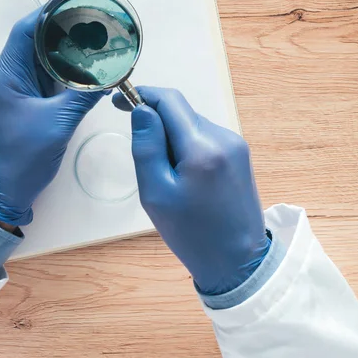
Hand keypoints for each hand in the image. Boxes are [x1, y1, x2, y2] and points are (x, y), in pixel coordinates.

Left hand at [0, 9, 104, 225]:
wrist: (5, 192)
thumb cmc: (23, 158)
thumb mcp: (58, 124)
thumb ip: (84, 95)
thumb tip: (111, 76)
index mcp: (7, 76)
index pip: (26, 31)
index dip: (49, 11)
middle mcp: (9, 77)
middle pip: (34, 40)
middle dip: (61, 25)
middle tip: (90, 15)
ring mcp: (17, 90)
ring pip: (41, 57)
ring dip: (63, 46)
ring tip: (91, 33)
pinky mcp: (27, 102)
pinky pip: (46, 76)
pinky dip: (64, 68)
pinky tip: (84, 64)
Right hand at [113, 87, 269, 294]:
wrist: (238, 262)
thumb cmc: (191, 233)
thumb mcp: (156, 192)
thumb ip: (146, 145)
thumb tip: (142, 108)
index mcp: (202, 146)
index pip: (169, 100)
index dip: (142, 95)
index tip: (119, 102)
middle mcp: (224, 137)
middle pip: (180, 112)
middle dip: (156, 125)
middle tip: (145, 160)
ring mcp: (235, 144)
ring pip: (191, 124)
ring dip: (172, 138)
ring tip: (168, 176)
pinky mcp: (239, 154)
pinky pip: (203, 137)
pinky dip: (187, 147)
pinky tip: (185, 177)